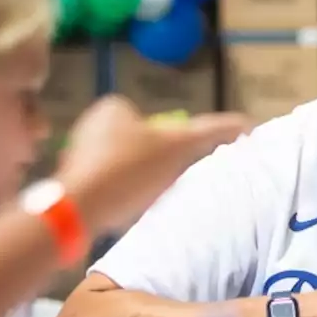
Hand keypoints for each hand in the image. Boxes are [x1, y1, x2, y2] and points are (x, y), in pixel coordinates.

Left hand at [57, 96, 251, 233]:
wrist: (78, 209)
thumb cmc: (128, 170)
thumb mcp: (178, 146)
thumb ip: (211, 131)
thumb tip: (247, 123)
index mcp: (112, 107)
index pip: (153, 122)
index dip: (167, 143)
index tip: (170, 163)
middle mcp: (89, 124)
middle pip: (137, 145)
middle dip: (150, 164)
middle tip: (158, 184)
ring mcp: (75, 153)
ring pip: (120, 167)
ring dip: (133, 183)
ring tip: (138, 200)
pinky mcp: (69, 181)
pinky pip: (103, 186)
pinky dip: (115, 197)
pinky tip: (119, 209)